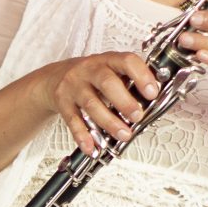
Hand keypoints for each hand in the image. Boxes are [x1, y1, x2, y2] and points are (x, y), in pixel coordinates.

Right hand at [37, 51, 159, 155]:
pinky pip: (73, 120)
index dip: (141, 76)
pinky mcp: (62, 102)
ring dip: (109, 122)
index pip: (126, 61)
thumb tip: (153, 100)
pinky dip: (83, 135)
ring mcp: (74, 86)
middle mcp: (89, 70)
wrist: (54, 77)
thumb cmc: (90, 76)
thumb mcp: (109, 69)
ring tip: (123, 135)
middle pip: (107, 83)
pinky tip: (92, 146)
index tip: (153, 92)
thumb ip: (129, 81)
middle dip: (125, 102)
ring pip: (91, 104)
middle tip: (138, 117)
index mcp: (108, 60)